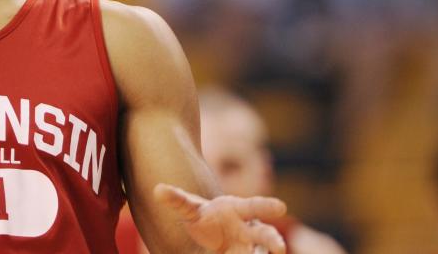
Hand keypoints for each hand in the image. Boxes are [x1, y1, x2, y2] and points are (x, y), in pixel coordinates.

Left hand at [154, 183, 286, 253]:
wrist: (211, 234)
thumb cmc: (204, 216)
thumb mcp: (190, 209)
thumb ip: (177, 200)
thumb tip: (156, 190)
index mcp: (239, 210)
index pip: (254, 206)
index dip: (267, 206)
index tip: (281, 207)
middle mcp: (251, 229)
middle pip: (265, 234)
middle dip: (273, 240)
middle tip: (280, 248)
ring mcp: (251, 247)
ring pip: (262, 253)